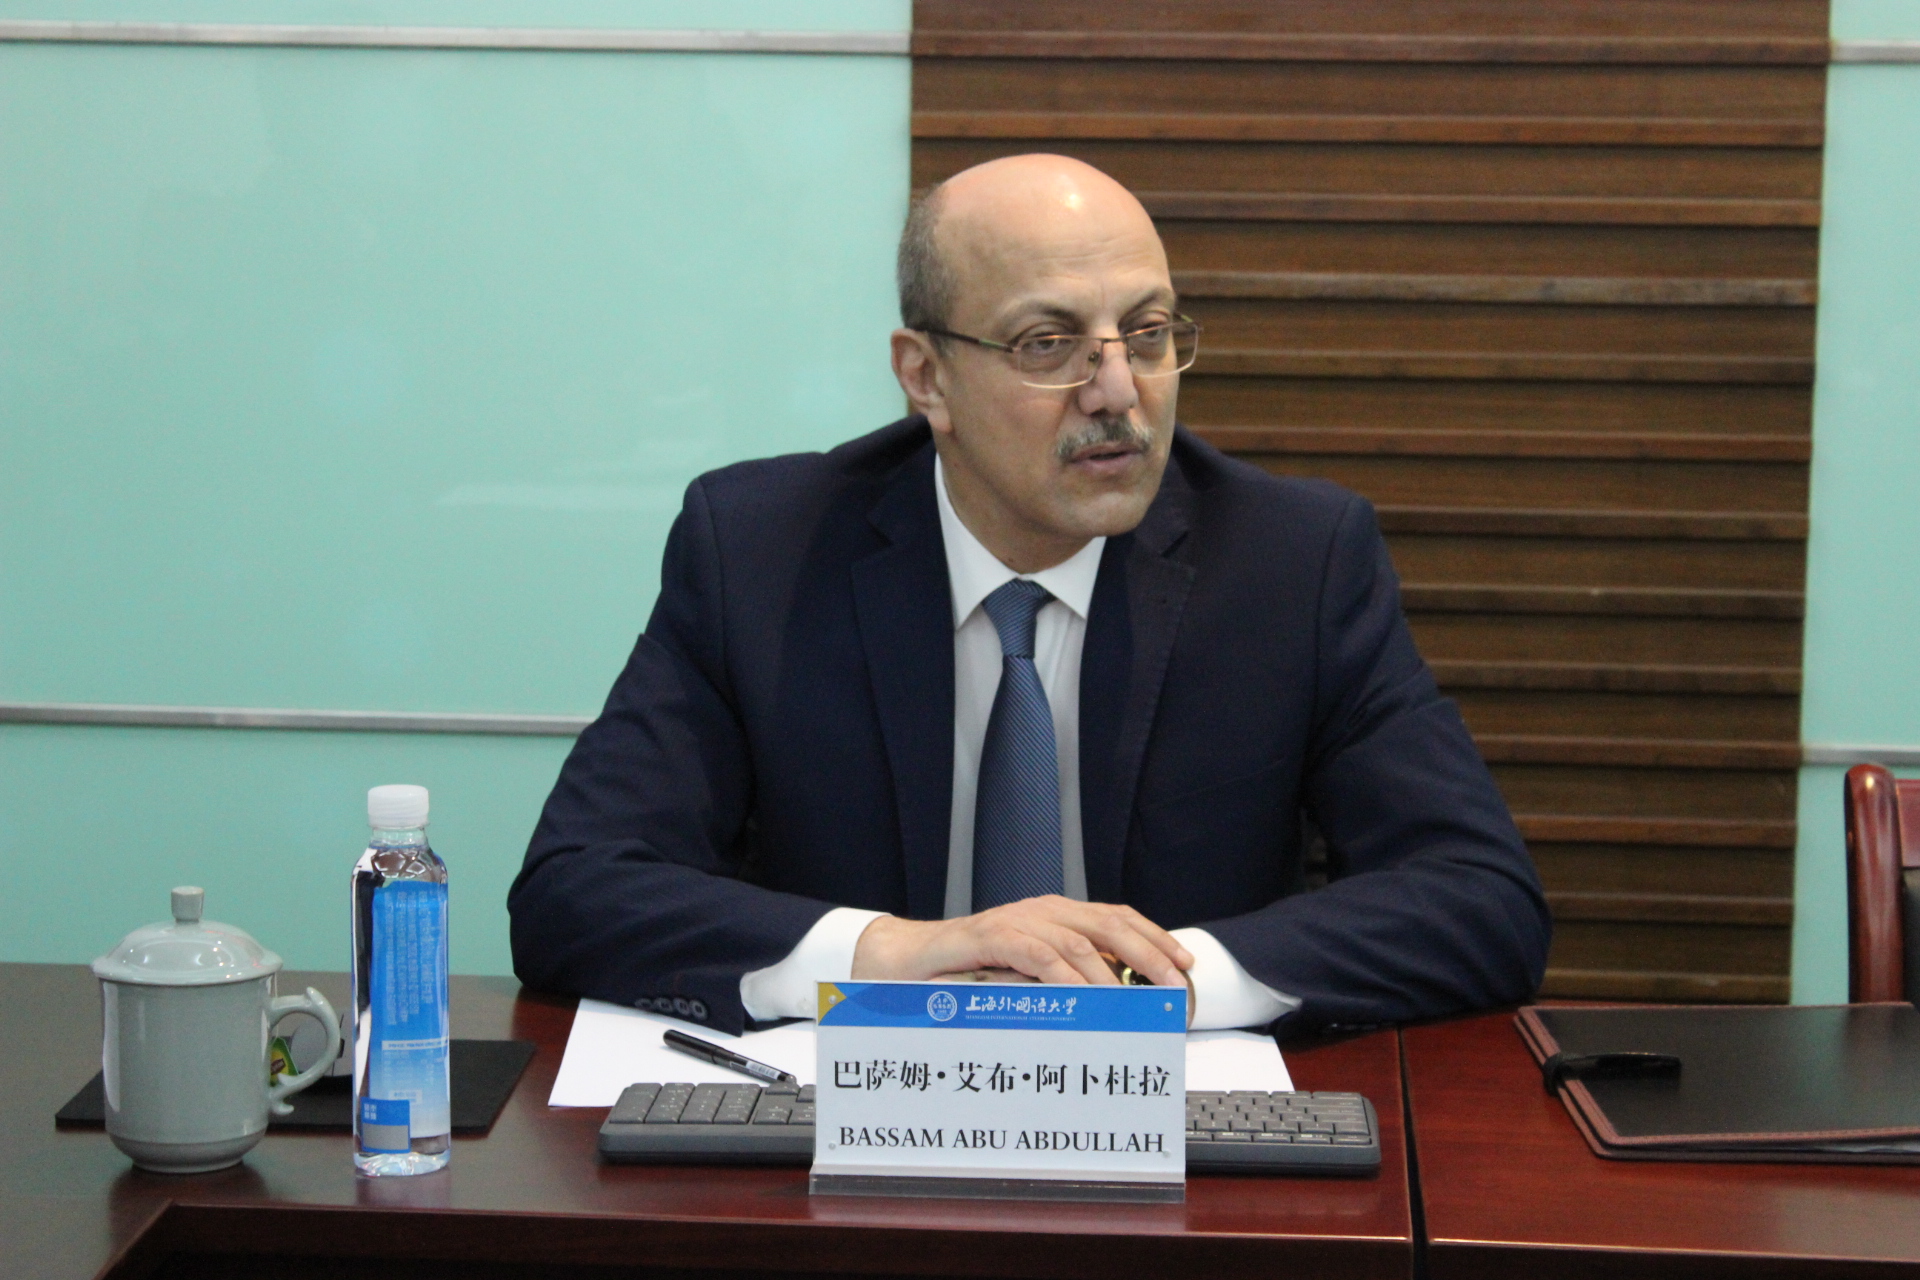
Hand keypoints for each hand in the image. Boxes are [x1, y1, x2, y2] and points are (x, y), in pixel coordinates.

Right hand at [851, 896, 1191, 987]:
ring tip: (1133, 1002)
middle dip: (1148, 953)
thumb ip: (1063, 978)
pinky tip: (1083, 997)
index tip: (1183, 962)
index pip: (1116, 917)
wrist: (906, 961)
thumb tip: (1115, 1005)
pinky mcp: (992, 937)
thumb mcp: (1025, 974)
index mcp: (1054, 915)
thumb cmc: (966, 972)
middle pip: (1109, 924)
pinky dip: (1065, 977)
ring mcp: (1017, 921)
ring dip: (1112, 975)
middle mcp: (1041, 911)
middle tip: (1172, 982)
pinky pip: (1039, 955)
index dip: (1154, 937)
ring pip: (1079, 942)